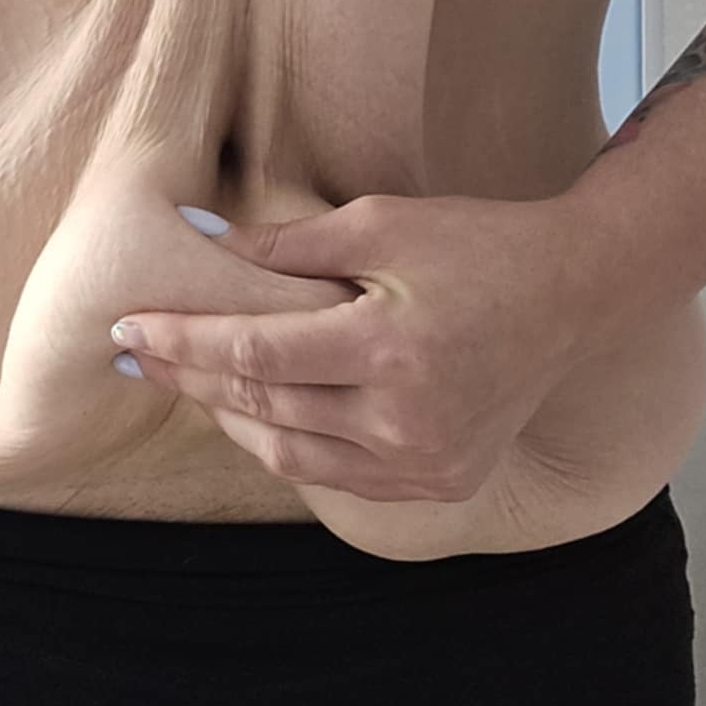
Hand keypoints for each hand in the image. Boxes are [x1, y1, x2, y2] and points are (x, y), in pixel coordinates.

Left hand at [108, 195, 603, 502]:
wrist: (577, 295)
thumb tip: (201, 242)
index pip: (254, 353)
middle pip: (264, 405)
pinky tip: (255, 413)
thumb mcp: (382, 224)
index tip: (127, 327)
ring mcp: (424, 461)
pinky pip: (338, 476)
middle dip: (189, 377)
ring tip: (186, 382)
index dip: (182, 342)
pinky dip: (288, 445)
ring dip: (230, 418)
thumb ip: (288, 244)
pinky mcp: (440, 482)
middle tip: (135, 353)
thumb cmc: (480, 245)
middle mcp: (405, 420)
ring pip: (293, 455)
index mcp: (389, 349)